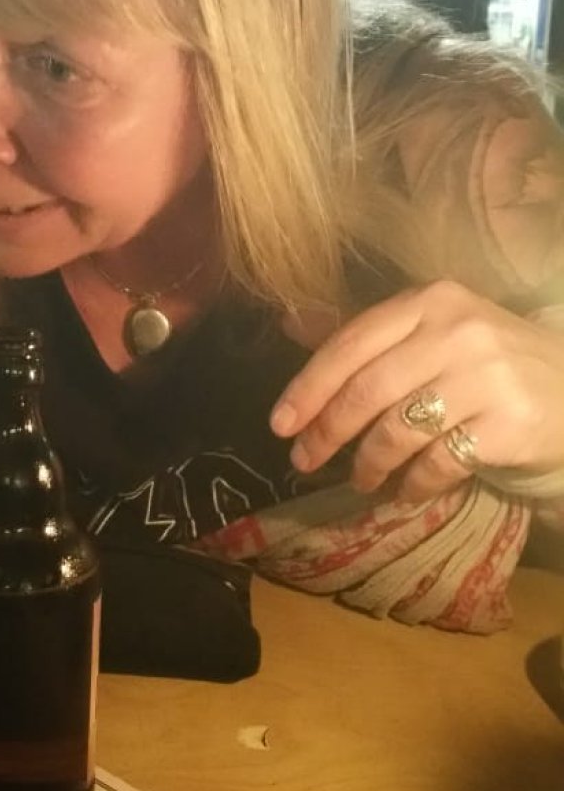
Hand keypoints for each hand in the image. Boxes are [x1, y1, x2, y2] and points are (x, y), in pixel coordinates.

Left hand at [270, 280, 563, 501]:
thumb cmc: (486, 363)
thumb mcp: (429, 332)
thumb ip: (364, 334)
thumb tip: (288, 322)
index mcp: (429, 301)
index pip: (350, 343)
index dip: (308, 387)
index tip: (279, 424)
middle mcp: (458, 330)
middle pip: (367, 389)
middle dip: (327, 431)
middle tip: (303, 461)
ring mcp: (489, 375)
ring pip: (399, 428)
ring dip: (368, 463)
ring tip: (361, 479)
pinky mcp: (512, 423)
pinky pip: (439, 461)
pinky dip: (414, 483)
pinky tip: (405, 489)